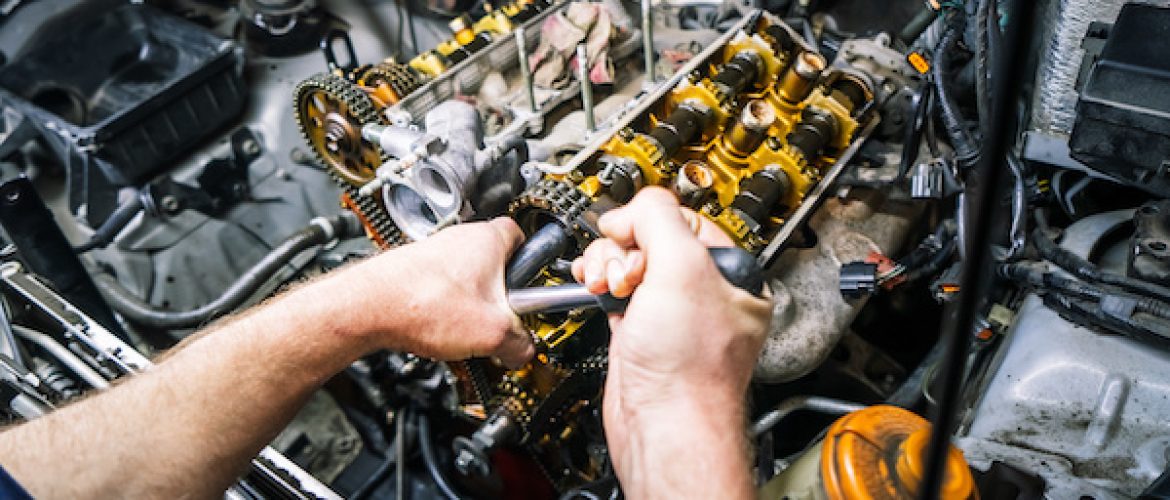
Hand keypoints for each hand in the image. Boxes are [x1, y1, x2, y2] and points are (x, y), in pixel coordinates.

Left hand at [338, 217, 533, 367]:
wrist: (367, 309)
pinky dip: (443, 309)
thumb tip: (523, 351)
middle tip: (501, 317)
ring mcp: (433, 254)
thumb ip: (520, 343)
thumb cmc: (422, 304)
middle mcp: (459, 239)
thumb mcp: (493, 334)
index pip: (522, 233)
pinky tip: (438, 330)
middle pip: (493, 262)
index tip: (533, 279)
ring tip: (466, 330)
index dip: (531, 258)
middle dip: (499, 292)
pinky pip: (440, 289)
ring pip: (465, 278)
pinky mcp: (413, 271)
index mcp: (488, 240)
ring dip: (470, 303)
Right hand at [574, 188, 771, 497]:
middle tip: (623, 270)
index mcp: (733, 277)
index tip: (626, 226)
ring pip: (630, 265)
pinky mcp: (641, 336)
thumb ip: (658, 219)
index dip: (651, 219)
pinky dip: (600, 286)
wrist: (663, 426)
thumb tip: (631, 209)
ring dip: (608, 265)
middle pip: (652, 241)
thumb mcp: (680, 267)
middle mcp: (705, 295)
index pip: (687, 220)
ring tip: (605, 283)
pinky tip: (594, 290)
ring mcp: (671, 317)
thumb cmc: (689, 368)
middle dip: (625, 247)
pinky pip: (617, 294)